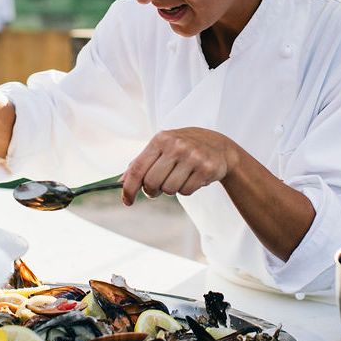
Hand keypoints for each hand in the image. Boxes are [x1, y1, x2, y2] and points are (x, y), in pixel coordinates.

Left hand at [121, 128, 238, 205]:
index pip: (138, 168)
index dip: (129, 188)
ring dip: (171, 189)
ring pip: (169, 189)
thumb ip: (142, 162)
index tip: (127, 201)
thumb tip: (121, 182)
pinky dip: (186, 190)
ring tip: (179, 178)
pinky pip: (186, 192)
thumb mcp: (162, 147)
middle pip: (152, 182)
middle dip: (152, 190)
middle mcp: (177, 146)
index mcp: (161, 139)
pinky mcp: (207, 169)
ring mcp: (193, 157)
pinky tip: (192, 178)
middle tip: (157, 188)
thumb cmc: (184, 147)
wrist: (219, 146)